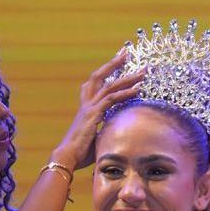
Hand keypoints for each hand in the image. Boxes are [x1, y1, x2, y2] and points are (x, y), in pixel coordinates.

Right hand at [51, 48, 145, 169]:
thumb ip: (106, 131)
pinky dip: (125, 93)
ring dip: (127, 77)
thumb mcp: (97, 138)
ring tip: (142, 71)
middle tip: (125, 53)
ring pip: (110, 86)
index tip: (117, 62)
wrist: (67, 157)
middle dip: (113, 64)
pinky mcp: (93, 114)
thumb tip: (118, 134)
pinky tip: (137, 89)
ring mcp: (89, 108)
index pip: (95, 84)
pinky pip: (111, 99)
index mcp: (86, 108)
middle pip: (99, 76)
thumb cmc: (80, 153)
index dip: (105, 72)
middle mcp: (87, 104)